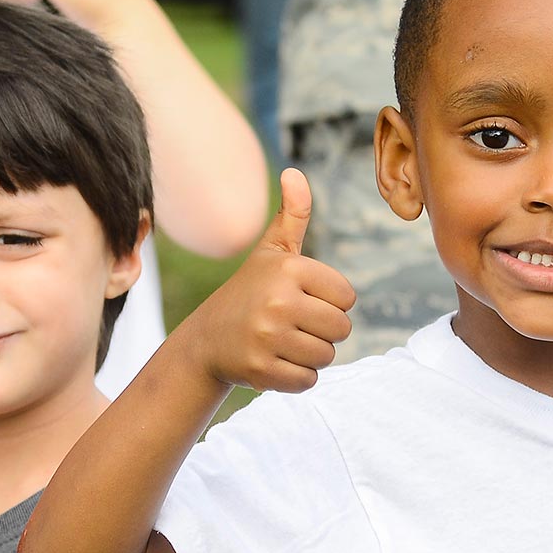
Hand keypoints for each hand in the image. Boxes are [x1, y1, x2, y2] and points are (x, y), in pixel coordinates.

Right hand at [187, 169, 355, 392]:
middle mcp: (278, 301)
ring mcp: (268, 338)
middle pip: (341, 329)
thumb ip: (292, 215)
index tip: (298, 299)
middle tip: (289, 325)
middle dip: (321, 331)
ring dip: (309, 355)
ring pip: (327, 356)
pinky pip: (308, 381)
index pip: (347, 298)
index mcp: (288, 269)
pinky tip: (273, 362)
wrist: (205, 340)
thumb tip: (295, 172)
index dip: (328, 302)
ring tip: (281, 342)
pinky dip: (295, 377)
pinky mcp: (262, 370)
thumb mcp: (270, 252)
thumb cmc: (248, 292)